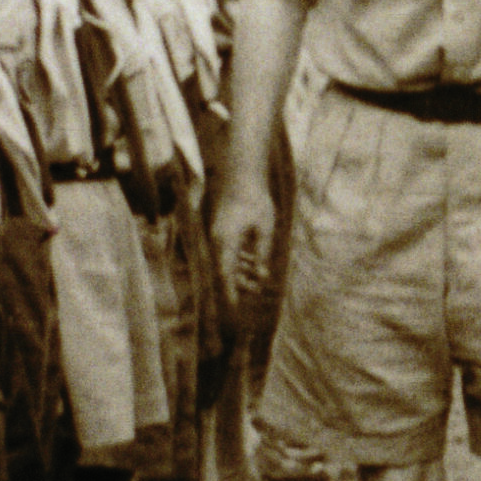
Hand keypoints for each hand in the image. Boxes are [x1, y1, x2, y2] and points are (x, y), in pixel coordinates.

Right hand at [213, 183, 277, 307]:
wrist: (239, 172)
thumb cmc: (254, 198)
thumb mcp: (265, 228)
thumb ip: (262, 253)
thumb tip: (262, 277)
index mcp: (224, 242)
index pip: (224, 275)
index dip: (229, 293)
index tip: (233, 308)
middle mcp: (215, 240)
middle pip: (224, 270)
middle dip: (239, 283)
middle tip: (256, 290)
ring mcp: (216, 234)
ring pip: (226, 260)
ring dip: (240, 270)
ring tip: (257, 277)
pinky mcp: (220, 228)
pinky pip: (227, 249)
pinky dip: (239, 257)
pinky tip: (252, 262)